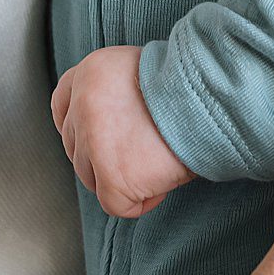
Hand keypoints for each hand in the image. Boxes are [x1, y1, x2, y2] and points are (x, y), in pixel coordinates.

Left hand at [50, 45, 195, 217]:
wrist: (211, 98)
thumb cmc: (190, 87)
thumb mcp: (142, 71)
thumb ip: (116, 91)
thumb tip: (112, 126)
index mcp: (91, 71)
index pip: (62, 104)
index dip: (77, 126)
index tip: (98, 139)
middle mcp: (84, 102)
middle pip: (76, 147)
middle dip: (103, 158)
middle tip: (142, 153)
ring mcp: (94, 139)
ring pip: (91, 177)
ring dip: (121, 179)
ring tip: (156, 163)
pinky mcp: (111, 174)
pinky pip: (114, 203)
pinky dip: (138, 202)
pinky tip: (160, 184)